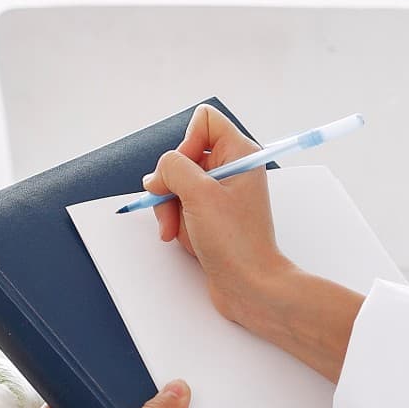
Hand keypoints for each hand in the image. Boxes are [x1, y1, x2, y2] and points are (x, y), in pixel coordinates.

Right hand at [145, 103, 293, 324]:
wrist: (250, 286)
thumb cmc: (236, 242)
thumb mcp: (198, 195)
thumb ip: (172, 169)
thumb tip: (158, 173)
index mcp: (240, 154)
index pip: (204, 121)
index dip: (186, 143)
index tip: (187, 172)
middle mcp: (231, 169)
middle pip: (183, 156)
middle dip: (170, 183)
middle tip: (173, 207)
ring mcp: (220, 194)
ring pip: (176, 184)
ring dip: (168, 207)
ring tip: (174, 230)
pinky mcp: (211, 216)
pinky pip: (180, 206)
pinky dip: (174, 221)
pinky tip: (180, 238)